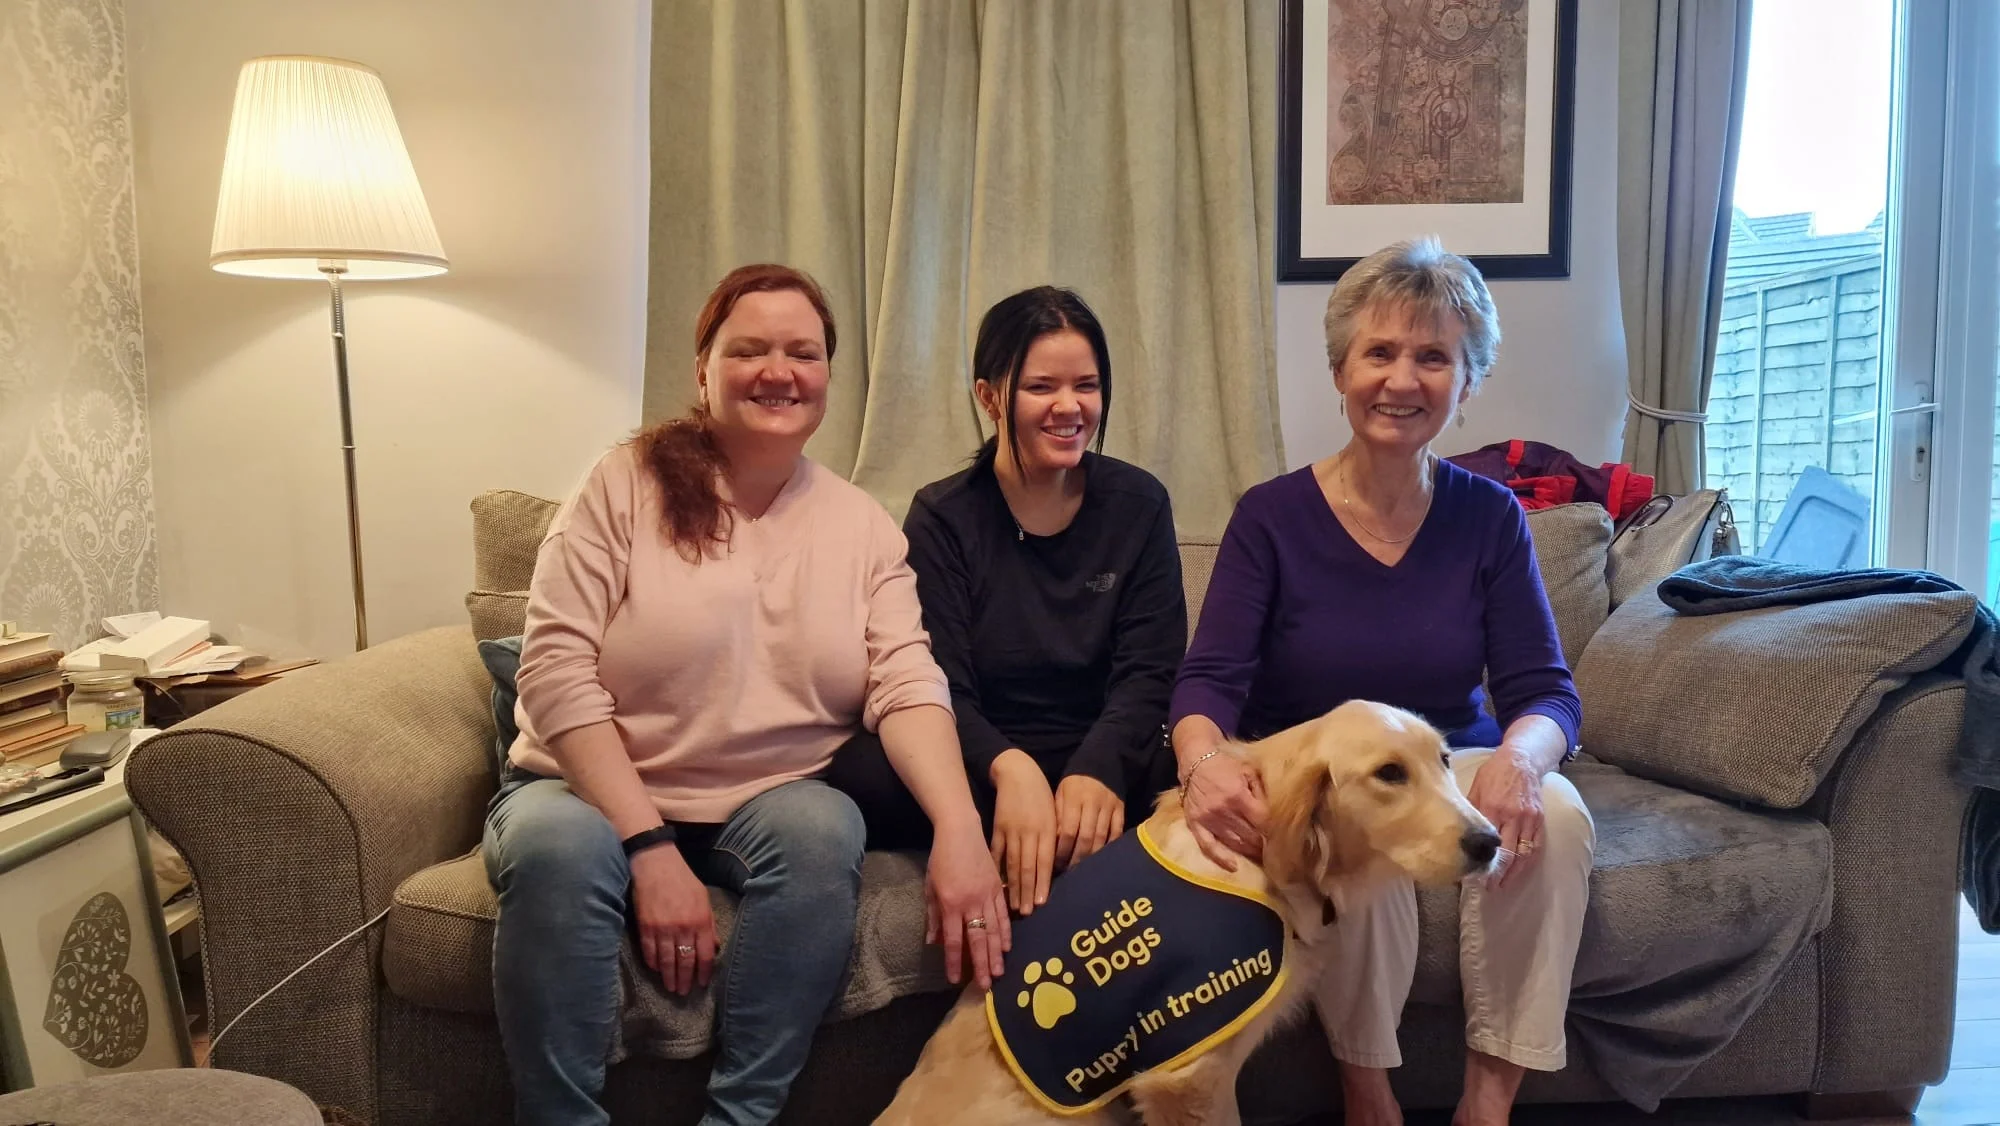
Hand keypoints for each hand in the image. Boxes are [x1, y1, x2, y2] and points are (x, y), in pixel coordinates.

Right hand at [630, 843, 717, 994]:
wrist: (655, 863)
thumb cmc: (682, 879)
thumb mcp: (703, 898)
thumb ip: (709, 923)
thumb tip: (714, 946)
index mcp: (701, 920)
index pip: (705, 954)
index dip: (704, 972)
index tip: (702, 983)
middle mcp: (684, 927)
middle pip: (686, 961)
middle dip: (686, 979)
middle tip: (684, 993)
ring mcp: (663, 928)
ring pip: (667, 961)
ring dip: (669, 977)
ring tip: (671, 988)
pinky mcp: (645, 927)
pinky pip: (650, 951)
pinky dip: (653, 963)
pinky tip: (656, 970)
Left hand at [924, 820, 1010, 990]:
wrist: (961, 831)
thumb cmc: (941, 859)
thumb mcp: (930, 887)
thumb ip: (933, 916)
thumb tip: (933, 942)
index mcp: (950, 903)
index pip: (952, 939)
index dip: (953, 961)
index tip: (955, 980)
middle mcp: (970, 902)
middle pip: (978, 939)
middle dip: (981, 964)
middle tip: (986, 986)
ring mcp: (987, 895)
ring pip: (994, 930)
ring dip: (997, 954)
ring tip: (999, 972)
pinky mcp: (998, 888)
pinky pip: (1003, 914)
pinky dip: (1006, 932)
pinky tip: (1007, 947)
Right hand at [990, 751, 1056, 914]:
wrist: (1018, 772)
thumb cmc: (1041, 795)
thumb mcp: (1054, 814)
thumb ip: (1055, 839)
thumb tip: (1057, 866)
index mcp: (1047, 829)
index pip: (1044, 861)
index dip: (1041, 883)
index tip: (1041, 902)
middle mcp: (1029, 832)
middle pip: (1027, 866)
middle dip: (1026, 891)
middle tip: (1026, 912)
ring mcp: (1011, 831)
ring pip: (1012, 863)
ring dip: (1013, 886)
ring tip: (1013, 905)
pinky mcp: (997, 828)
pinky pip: (997, 853)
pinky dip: (997, 870)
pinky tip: (997, 884)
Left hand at [1054, 774, 1123, 870]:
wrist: (1100, 765)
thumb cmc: (1073, 785)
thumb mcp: (1060, 794)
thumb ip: (1057, 817)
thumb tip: (1053, 843)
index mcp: (1074, 798)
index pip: (1068, 830)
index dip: (1062, 850)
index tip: (1056, 864)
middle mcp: (1092, 802)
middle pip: (1086, 837)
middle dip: (1077, 858)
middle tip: (1069, 872)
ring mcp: (1109, 806)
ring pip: (1101, 837)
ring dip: (1092, 856)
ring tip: (1083, 869)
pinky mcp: (1121, 809)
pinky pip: (1117, 832)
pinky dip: (1110, 847)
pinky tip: (1101, 858)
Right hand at [1181, 753, 1265, 870]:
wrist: (1195, 760)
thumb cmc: (1224, 765)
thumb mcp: (1248, 771)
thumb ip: (1260, 791)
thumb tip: (1274, 812)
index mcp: (1238, 796)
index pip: (1262, 821)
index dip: (1273, 831)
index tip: (1283, 838)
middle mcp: (1223, 810)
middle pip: (1250, 835)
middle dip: (1264, 844)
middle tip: (1275, 851)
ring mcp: (1208, 819)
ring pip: (1234, 843)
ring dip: (1249, 852)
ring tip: (1260, 856)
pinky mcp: (1195, 825)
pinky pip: (1208, 846)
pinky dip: (1221, 858)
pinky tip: (1233, 866)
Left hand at [1464, 748, 1544, 890]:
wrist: (1521, 760)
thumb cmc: (1494, 773)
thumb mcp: (1475, 788)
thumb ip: (1470, 811)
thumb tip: (1458, 832)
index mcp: (1493, 807)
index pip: (1487, 841)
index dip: (1481, 860)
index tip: (1472, 874)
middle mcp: (1512, 815)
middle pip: (1506, 852)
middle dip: (1497, 873)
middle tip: (1488, 887)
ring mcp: (1529, 818)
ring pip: (1523, 853)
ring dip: (1513, 873)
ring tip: (1502, 885)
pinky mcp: (1540, 819)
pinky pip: (1535, 846)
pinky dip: (1528, 862)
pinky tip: (1519, 872)